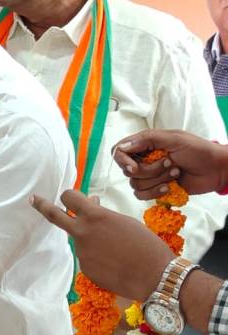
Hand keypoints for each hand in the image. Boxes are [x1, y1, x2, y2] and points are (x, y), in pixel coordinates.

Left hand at [30, 190, 173, 301]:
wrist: (155, 276)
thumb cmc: (146, 245)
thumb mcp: (125, 222)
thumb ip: (102, 213)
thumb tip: (91, 203)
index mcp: (94, 216)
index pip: (69, 197)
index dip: (70, 196)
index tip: (66, 196)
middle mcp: (82, 232)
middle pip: (54, 215)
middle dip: (42, 205)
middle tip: (33, 199)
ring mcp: (81, 252)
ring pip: (81, 240)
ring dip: (92, 242)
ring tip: (118, 250)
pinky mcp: (85, 268)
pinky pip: (88, 258)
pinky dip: (98, 258)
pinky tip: (116, 264)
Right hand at [112, 129, 227, 198]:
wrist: (216, 169)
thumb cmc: (197, 150)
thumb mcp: (173, 138)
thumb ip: (147, 139)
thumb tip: (122, 147)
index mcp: (144, 145)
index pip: (118, 152)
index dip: (122, 161)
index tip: (134, 167)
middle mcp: (144, 160)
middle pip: (128, 171)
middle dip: (150, 170)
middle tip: (170, 162)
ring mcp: (150, 176)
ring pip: (136, 185)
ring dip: (157, 180)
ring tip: (176, 172)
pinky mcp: (156, 189)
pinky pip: (143, 196)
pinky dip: (156, 192)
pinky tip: (171, 186)